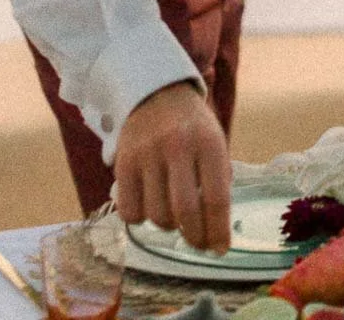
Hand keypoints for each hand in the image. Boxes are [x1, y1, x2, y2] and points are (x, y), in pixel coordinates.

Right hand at [114, 82, 231, 252]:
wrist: (157, 93)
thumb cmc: (193, 127)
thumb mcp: (215, 143)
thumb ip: (217, 180)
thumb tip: (217, 230)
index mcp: (209, 143)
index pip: (216, 197)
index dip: (218, 230)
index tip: (220, 249)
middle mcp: (178, 147)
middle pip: (185, 210)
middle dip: (195, 237)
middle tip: (198, 244)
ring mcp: (148, 154)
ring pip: (156, 214)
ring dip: (167, 226)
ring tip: (173, 216)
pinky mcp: (123, 161)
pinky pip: (129, 209)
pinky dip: (140, 219)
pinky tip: (149, 208)